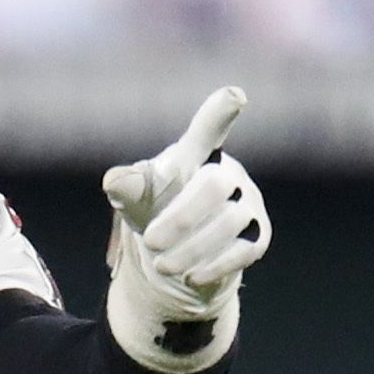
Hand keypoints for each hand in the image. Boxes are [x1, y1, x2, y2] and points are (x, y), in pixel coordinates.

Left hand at [100, 85, 267, 373]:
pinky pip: (244, 250)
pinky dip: (215, 266)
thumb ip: (127, 188)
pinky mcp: (258, 237)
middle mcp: (229, 175)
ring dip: (192, 247)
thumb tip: (115, 182)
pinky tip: (190, 277)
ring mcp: (248, 205)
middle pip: (214, 186)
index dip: (219, 114)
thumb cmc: (157, 210)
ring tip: (161, 265)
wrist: (179, 252)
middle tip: (151, 242)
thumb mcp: (135, 200)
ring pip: (229, 222)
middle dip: (182, 217)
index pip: (209, 130)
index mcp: (198, 155)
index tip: (234, 97)